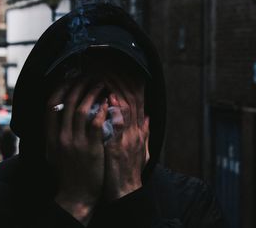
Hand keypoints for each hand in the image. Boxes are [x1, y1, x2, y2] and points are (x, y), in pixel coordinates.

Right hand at [45, 79, 108, 224]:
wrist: (77, 194)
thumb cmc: (67, 172)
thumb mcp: (53, 152)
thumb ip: (53, 133)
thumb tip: (56, 113)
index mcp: (50, 136)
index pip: (51, 105)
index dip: (60, 88)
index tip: (68, 78)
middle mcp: (60, 137)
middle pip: (67, 102)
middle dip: (78, 85)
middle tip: (88, 76)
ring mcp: (76, 142)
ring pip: (82, 109)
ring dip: (92, 93)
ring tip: (101, 84)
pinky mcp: (91, 148)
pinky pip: (96, 123)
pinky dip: (102, 110)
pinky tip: (108, 102)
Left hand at [103, 77, 149, 200]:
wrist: (126, 191)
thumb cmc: (129, 170)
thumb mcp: (141, 149)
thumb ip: (144, 132)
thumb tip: (147, 117)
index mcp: (139, 129)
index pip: (139, 99)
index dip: (133, 82)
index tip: (124, 67)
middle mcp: (137, 131)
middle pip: (134, 99)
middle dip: (124, 79)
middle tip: (112, 64)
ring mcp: (128, 138)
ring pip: (128, 108)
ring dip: (118, 89)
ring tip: (108, 73)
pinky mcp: (118, 147)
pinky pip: (118, 126)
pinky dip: (115, 111)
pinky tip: (108, 98)